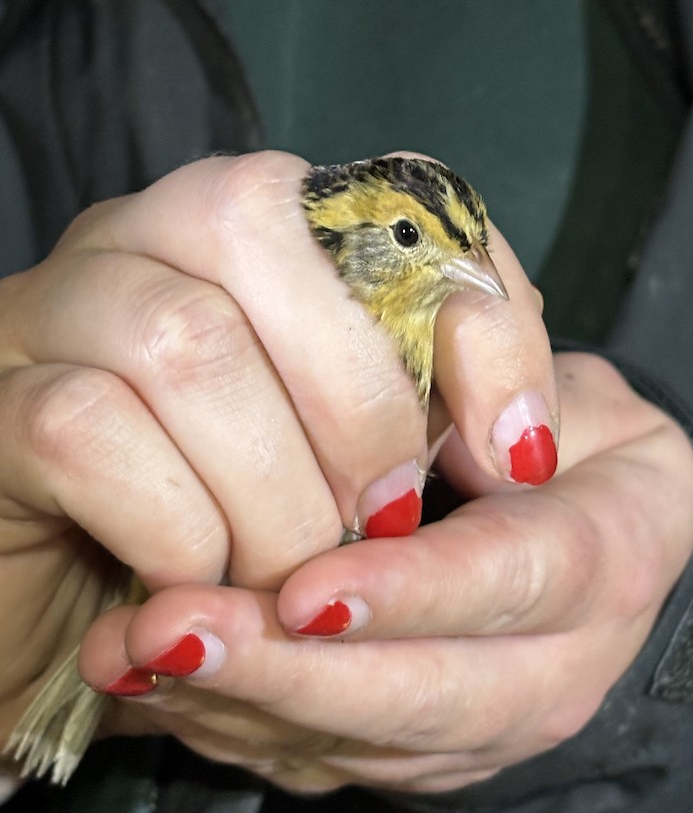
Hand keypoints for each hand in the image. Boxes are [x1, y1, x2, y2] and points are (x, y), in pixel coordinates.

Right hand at [0, 151, 553, 747]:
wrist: (66, 617)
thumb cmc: (230, 530)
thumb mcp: (358, 469)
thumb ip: (438, 422)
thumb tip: (522, 445)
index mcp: (249, 233)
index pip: (385, 195)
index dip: (472, 313)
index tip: (518, 454)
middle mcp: (143, 237)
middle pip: (261, 222)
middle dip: (358, 394)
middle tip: (386, 514)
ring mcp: (50, 310)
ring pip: (183, 339)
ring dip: (271, 490)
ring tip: (290, 574)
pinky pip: (87, 430)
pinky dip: (176, 527)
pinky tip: (196, 580)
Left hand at [78, 354, 692, 793]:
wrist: (606, 543)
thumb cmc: (583, 444)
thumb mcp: (586, 394)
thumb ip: (524, 388)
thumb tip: (471, 440)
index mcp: (606, 564)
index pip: (509, 582)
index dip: (408, 592)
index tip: (305, 589)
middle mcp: (551, 676)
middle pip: (419, 695)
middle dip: (289, 671)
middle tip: (170, 631)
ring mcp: (480, 733)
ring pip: (354, 741)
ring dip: (235, 704)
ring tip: (124, 657)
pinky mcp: (419, 756)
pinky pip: (318, 758)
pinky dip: (227, 723)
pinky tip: (144, 683)